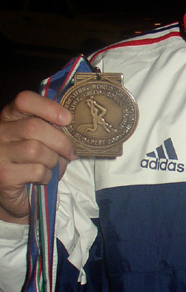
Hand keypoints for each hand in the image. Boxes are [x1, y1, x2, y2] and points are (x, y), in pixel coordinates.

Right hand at [0, 91, 75, 222]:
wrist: (12, 192)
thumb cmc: (30, 161)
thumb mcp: (39, 140)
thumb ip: (51, 129)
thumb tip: (73, 130)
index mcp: (10, 117)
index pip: (24, 100)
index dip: (48, 107)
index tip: (68, 119)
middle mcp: (0, 132)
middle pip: (34, 127)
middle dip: (60, 141)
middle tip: (70, 152)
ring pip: (35, 150)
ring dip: (53, 161)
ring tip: (53, 166)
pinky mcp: (4, 176)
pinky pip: (36, 171)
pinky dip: (47, 176)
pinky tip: (42, 178)